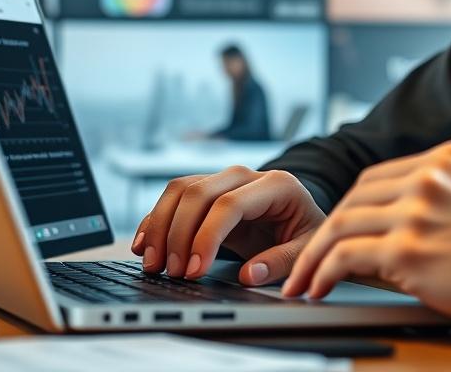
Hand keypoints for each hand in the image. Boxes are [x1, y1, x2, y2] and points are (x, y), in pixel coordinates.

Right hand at [130, 166, 325, 285]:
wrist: (301, 219)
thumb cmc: (306, 234)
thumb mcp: (306, 250)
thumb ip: (281, 262)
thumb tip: (249, 275)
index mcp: (277, 185)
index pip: (230, 204)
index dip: (207, 237)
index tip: (194, 271)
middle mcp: (246, 175)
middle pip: (198, 192)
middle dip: (177, 233)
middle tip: (171, 272)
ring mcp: (224, 179)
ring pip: (180, 189)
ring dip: (160, 226)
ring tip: (153, 263)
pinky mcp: (207, 191)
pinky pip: (175, 197)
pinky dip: (155, 220)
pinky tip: (144, 245)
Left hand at [282, 141, 450, 322]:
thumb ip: (440, 192)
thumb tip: (400, 216)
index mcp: (441, 159)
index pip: (374, 179)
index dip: (348, 208)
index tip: (333, 232)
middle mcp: (425, 178)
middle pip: (353, 199)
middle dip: (323, 233)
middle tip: (305, 259)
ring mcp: (415, 212)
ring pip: (341, 225)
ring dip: (314, 256)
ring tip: (301, 279)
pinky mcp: (408, 250)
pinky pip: (347, 257)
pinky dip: (323, 272)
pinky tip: (318, 287)